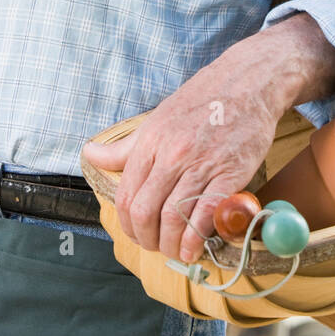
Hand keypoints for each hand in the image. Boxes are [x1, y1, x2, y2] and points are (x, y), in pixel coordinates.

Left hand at [81, 15, 334, 262]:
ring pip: (174, 219)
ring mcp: (200, 165)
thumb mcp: (155, 120)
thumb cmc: (199, 103)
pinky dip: (197, 239)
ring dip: (171, 245)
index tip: (138, 234)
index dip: (128, 225)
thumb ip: (123, 147)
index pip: (126, 197)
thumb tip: (89, 154)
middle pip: (146, 213)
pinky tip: (195, 249)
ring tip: (176, 251)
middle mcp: (171, 155)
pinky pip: (206, 215)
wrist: (245, 83)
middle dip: (147, 240)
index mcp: (150, 143)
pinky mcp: (229, 175)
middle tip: (156, 247)